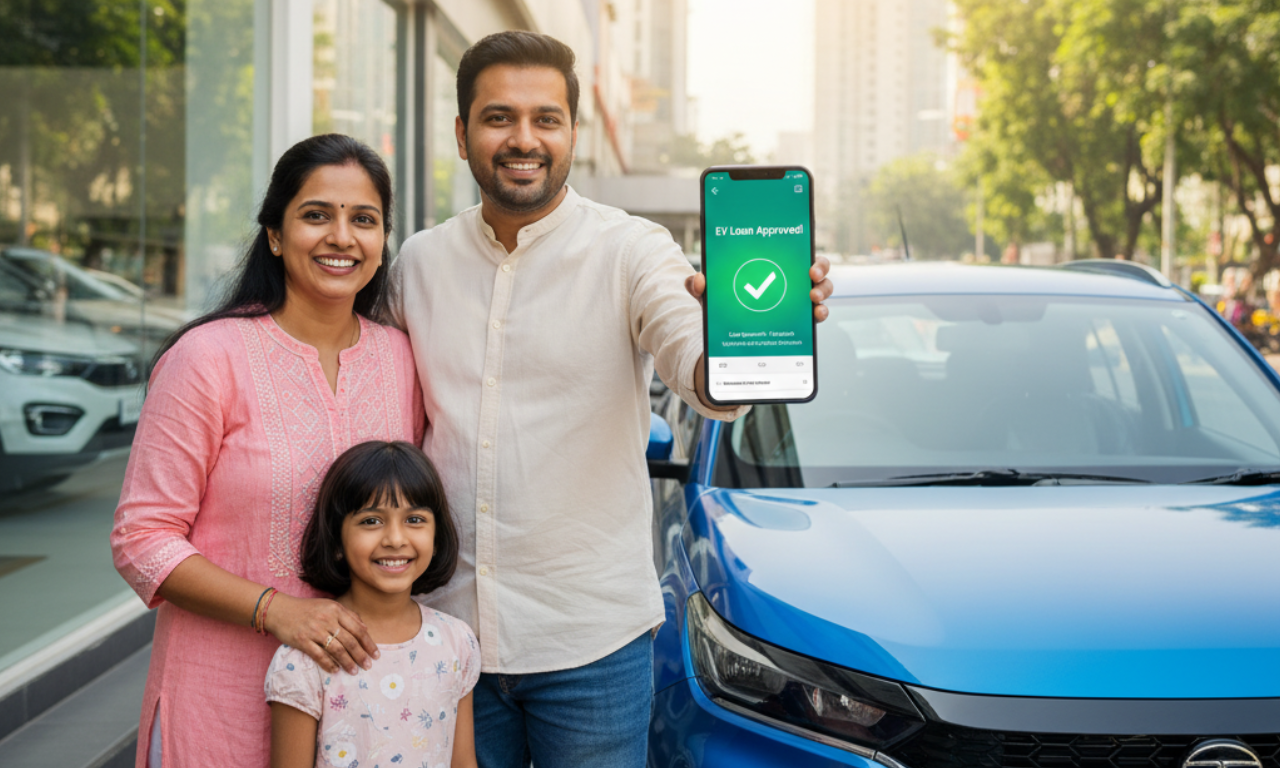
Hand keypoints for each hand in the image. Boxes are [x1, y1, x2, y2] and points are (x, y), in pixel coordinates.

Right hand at [264, 594, 378, 674]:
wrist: (279, 610)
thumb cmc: (306, 609)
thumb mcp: (329, 606)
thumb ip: (347, 615)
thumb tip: (365, 627)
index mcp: (336, 610)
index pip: (358, 629)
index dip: (368, 643)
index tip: (375, 654)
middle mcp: (327, 619)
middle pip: (350, 641)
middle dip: (361, 655)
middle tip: (368, 666)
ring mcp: (314, 630)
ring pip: (337, 650)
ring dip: (347, 662)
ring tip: (354, 671)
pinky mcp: (302, 640)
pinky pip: (319, 655)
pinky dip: (328, 664)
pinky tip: (335, 671)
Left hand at [685, 255, 833, 321]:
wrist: (726, 338)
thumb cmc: (724, 307)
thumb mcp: (712, 296)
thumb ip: (700, 286)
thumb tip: (697, 280)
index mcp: (774, 267)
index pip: (798, 254)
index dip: (806, 253)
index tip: (807, 262)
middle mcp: (792, 282)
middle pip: (817, 270)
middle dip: (821, 270)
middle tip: (812, 276)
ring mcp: (799, 302)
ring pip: (822, 292)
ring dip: (823, 292)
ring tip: (814, 300)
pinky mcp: (800, 321)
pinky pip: (817, 316)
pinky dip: (820, 314)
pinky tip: (815, 316)